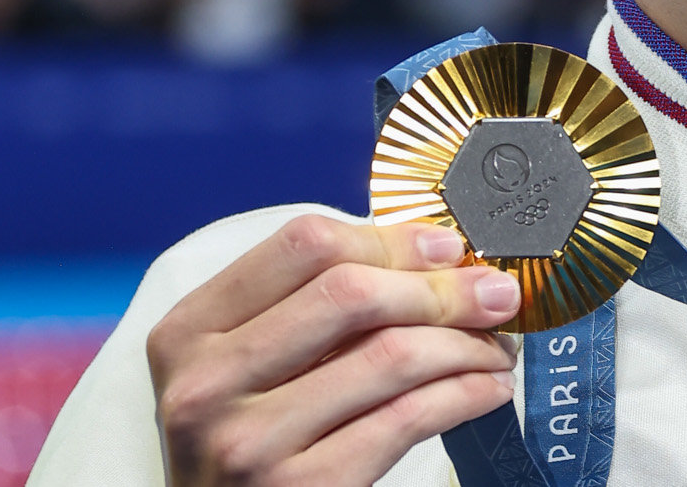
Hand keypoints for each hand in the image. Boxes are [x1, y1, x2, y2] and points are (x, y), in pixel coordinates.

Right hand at [147, 214, 520, 485]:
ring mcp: (249, 441)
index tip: (447, 245)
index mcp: (188, 332)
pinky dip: (464, 395)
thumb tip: (432, 258)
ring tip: (498, 346)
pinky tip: (487, 389)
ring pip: (390, 355)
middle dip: (442, 287)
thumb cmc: (246, 447)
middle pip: (351, 293)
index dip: (390, 238)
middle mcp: (207, 383)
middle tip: (496, 292)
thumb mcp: (244, 372)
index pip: (303, 246)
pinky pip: (407, 419)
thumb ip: (307, 311)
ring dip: (466, 344)